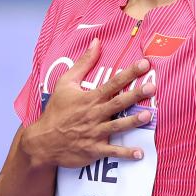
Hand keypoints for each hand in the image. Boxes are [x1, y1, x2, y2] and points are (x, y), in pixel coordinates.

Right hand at [22, 38, 154, 168]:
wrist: (42, 141)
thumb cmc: (56, 110)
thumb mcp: (65, 83)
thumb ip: (83, 63)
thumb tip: (96, 42)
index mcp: (90, 98)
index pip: (113, 83)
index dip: (129, 73)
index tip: (145, 64)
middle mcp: (94, 114)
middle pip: (118, 103)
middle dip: (135, 95)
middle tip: (152, 87)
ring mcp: (95, 133)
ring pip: (117, 126)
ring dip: (133, 122)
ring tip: (149, 116)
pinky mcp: (94, 150)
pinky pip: (112, 151)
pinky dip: (125, 153)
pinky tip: (140, 154)